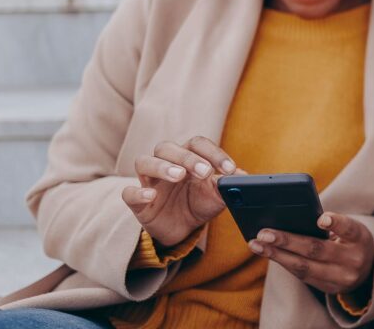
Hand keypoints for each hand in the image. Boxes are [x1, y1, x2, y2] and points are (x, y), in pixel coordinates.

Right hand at [122, 136, 238, 246]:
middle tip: (205, 172)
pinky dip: (138, 193)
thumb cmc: (200, 204)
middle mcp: (166, 164)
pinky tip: (151, 197)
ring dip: (161, 166)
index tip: (229, 169)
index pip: (197, 143)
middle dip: (187, 157)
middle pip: (167, 148)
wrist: (183, 229)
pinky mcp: (138, 203)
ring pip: (144, 162)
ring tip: (179, 175)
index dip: (213, 153)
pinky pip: (128, 193)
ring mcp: (149, 182)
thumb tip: (245, 177)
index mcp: (188, 157)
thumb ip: (228, 185)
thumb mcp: (217, 196)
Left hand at [248, 212, 373, 294]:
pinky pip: (301, 276)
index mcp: (360, 239)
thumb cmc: (351, 239)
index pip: (349, 229)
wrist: (367, 268)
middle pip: (317, 250)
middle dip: (287, 241)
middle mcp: (352, 260)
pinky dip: (283, 262)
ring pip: (304, 267)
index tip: (321, 219)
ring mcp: (340, 278)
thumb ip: (330, 223)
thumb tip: (291, 217)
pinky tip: (267, 253)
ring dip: (277, 255)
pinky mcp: (328, 288)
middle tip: (264, 233)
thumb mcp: (349, 228)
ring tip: (257, 244)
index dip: (335, 223)